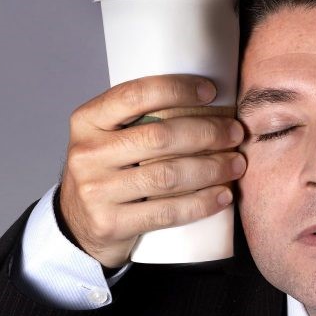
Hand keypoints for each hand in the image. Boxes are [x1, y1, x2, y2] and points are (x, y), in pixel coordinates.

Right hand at [59, 74, 245, 267]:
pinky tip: (223, 196)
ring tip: (237, 164)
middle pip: (159, 137)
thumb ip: (140, 120)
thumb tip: (208, 100)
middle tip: (236, 133)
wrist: (79, 225)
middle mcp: (87, 153)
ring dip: (212, 168)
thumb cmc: (108, 172)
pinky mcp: (110, 224)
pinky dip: (201, 203)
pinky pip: (166, 212)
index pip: (135, 95)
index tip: (212, 91)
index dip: (177, 89)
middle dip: (207, 133)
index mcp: (87, 121)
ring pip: (167, 175)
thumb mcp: (108, 138)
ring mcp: (95, 191)